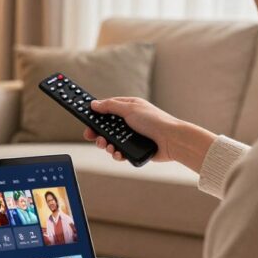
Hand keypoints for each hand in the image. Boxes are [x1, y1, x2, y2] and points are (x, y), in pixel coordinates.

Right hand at [83, 97, 217, 172]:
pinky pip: (119, 152)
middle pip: (105, 128)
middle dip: (97, 133)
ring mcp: (131, 137)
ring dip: (105, 145)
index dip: (95, 116)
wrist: (172, 140)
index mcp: (127, 109)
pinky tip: (118, 153)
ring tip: (107, 146)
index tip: (86, 120)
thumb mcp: (130, 108)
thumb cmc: (155, 121)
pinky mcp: (134, 150)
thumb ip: (110, 106)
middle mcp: (128, 122)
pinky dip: (116, 154)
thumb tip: (94, 104)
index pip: (106, 110)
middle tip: (92, 136)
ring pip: (110, 142)